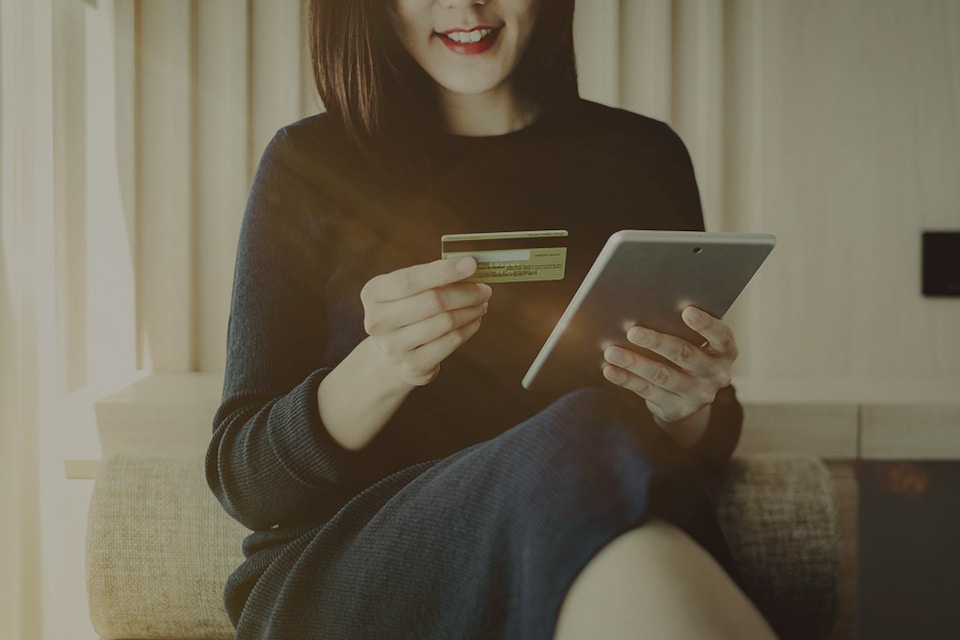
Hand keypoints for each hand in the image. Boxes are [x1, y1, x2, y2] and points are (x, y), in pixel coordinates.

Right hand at [360, 257, 491, 385]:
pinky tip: (474, 320)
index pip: (409, 280)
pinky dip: (468, 328)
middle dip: (465, 293)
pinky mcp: (412, 366)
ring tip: (481, 304)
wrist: (393, 352)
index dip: (443, 271)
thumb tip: (470, 267)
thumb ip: (433, 277)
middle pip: (432, 301)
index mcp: (373, 294)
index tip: (472, 263)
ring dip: (470, 310)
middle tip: (484, 289)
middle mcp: (378, 322)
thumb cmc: (407, 309)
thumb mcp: (409, 290)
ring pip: (445, 322)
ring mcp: (393, 348)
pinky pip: (450, 342)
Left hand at [601, 306, 736, 426]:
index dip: (706, 324)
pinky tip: (610, 369)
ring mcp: (698, 395)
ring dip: (635, 363)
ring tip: (611, 351)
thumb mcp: (696, 341)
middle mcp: (717, 374)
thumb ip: (681, 326)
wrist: (689, 397)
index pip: (722, 336)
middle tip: (632, 331)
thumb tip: (646, 306)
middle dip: (658, 342)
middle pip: (686, 355)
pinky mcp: (677, 408)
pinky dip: (627, 379)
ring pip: (664, 376)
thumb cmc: (688, 352)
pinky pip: (648, 392)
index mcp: (725, 351)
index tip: (686, 310)